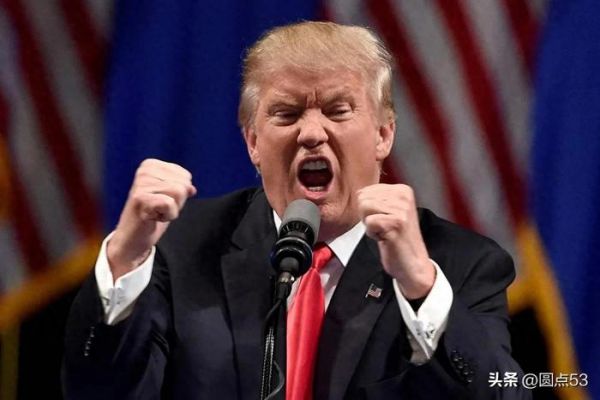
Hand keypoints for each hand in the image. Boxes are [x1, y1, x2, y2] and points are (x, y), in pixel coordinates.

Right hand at [107, 159, 195, 279]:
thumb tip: (191, 189)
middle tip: (158, 209)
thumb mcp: (170, 196)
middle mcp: (144, 171)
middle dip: (177, 202)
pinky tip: (153, 217)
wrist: (132, 238)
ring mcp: (141, 184)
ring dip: (172, 209)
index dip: (179, 194)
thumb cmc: (151, 216)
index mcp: (151, 165)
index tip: (162, 201)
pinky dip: (168, 215)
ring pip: (179, 193)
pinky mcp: (140, 198)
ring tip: (155, 212)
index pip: (185, 177)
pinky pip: (170, 204)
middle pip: (183, 184)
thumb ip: (182, 187)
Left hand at [357, 184, 434, 298]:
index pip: (366, 190)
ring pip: (364, 208)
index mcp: (402, 190)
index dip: (368, 209)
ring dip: (370, 225)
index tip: (384, 220)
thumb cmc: (397, 238)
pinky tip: (385, 238)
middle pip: (363, 198)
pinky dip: (372, 234)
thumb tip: (358, 192)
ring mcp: (402, 209)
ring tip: (385, 232)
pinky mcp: (397, 223)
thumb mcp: (389, 211)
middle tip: (384, 227)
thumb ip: (376, 199)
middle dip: (368, 216)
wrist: (413, 263)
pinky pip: (369, 222)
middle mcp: (404, 196)